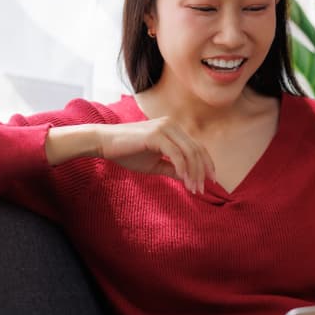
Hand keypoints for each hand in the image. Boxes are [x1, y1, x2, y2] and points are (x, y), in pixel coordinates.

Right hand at [96, 118, 215, 192]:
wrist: (104, 143)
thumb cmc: (127, 153)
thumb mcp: (155, 164)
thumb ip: (173, 169)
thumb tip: (189, 179)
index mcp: (174, 130)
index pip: (198, 147)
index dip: (206, 165)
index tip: (210, 182)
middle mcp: (172, 125)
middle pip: (197, 150)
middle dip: (202, 172)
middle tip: (202, 189)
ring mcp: (164, 128)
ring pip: (189, 152)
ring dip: (194, 173)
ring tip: (194, 188)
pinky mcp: (156, 134)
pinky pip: (175, 154)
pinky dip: (182, 168)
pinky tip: (183, 180)